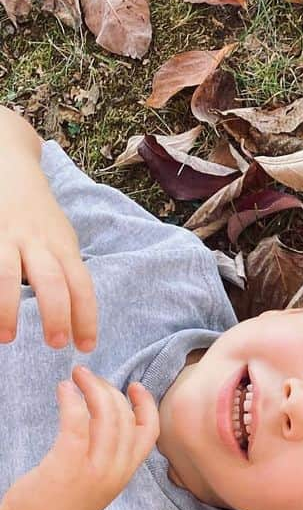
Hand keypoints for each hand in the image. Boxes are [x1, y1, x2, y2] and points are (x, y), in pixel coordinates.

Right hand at [0, 144, 96, 350]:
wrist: (8, 163)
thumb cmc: (36, 212)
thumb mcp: (58, 236)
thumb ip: (63, 267)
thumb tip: (72, 311)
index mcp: (62, 245)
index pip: (81, 285)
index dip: (86, 317)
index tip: (86, 346)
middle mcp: (37, 241)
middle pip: (53, 281)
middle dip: (57, 315)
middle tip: (57, 344)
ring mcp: (7, 235)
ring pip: (9, 275)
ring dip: (9, 308)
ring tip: (7, 338)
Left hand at [0, 367, 158, 509]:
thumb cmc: (56, 509)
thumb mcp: (94, 484)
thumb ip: (104, 457)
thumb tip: (99, 421)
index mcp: (124, 474)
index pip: (149, 433)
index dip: (146, 405)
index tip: (134, 386)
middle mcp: (115, 470)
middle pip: (125, 417)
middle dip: (109, 389)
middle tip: (88, 376)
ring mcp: (94, 469)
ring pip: (106, 416)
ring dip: (93, 388)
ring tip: (76, 376)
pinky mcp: (68, 465)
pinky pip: (77, 421)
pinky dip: (72, 400)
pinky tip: (63, 390)